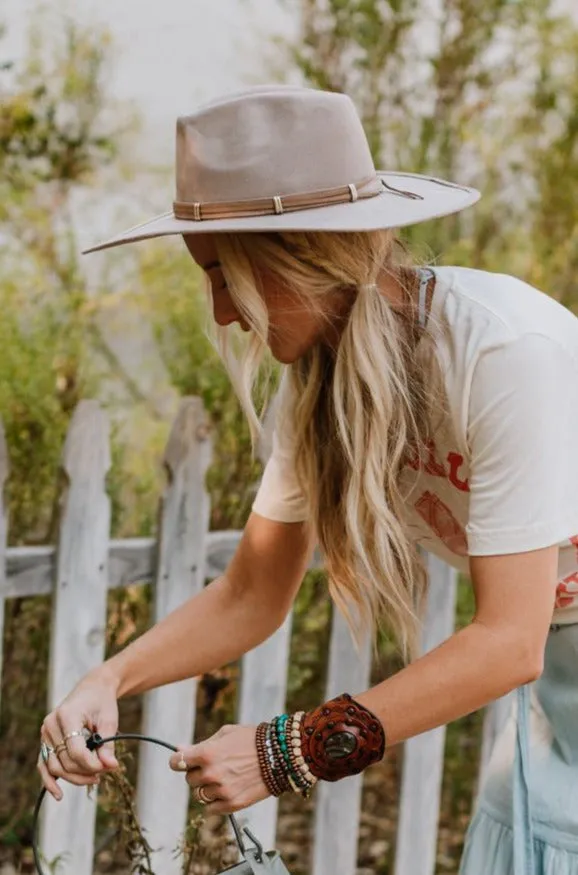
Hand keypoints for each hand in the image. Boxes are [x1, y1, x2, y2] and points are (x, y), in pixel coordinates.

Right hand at [38, 668, 119, 800]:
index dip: (92, 764)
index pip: (76, 751)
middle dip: (85, 772)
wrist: (92, 689)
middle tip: (104, 772)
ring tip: (94, 778)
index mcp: (67, 715)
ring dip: (73, 778)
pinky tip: (58, 794)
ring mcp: (45, 733)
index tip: (108, 767)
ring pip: (55, 767)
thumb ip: (107, 744)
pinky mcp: (45, 740)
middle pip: (65, 761)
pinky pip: (44, 764)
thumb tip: (111, 766)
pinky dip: (49, 780)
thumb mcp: (109, 720)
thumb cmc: (102, 702)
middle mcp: (51, 724)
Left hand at [169, 724, 269, 814]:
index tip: (181, 761)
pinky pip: (211, 808)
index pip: (176, 763)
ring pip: (199, 794)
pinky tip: (228, 788)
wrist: (280, 756)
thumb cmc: (250, 740)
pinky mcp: (232, 804)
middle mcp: (211, 774)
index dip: (178, 761)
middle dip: (197, 772)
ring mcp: (221, 791)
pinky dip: (215, 801)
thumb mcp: (225, 734)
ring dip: (207, 787)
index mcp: (207, 753)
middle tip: (214, 765)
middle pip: (189, 779)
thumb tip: (178, 751)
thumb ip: (201, 745)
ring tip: (224, 777)